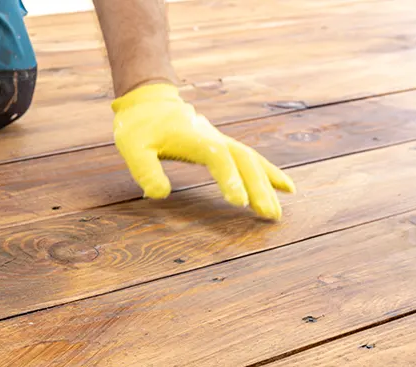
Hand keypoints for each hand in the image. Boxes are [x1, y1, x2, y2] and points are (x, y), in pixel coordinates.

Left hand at [111, 83, 294, 219]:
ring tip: (277, 210)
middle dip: (259, 187)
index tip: (239, 202)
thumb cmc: (138, 126)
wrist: (148, 101)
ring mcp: (220, 140)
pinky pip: (250, 158)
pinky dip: (267, 172)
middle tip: (270, 215)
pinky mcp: (221, 145)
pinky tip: (283, 187)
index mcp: (194, 138)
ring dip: (267, 184)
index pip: (218, 157)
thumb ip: (145, 170)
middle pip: (244, 160)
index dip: (230, 178)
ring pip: (251, 160)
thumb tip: (159, 195)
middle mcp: (213, 137)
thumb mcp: (132, 148)